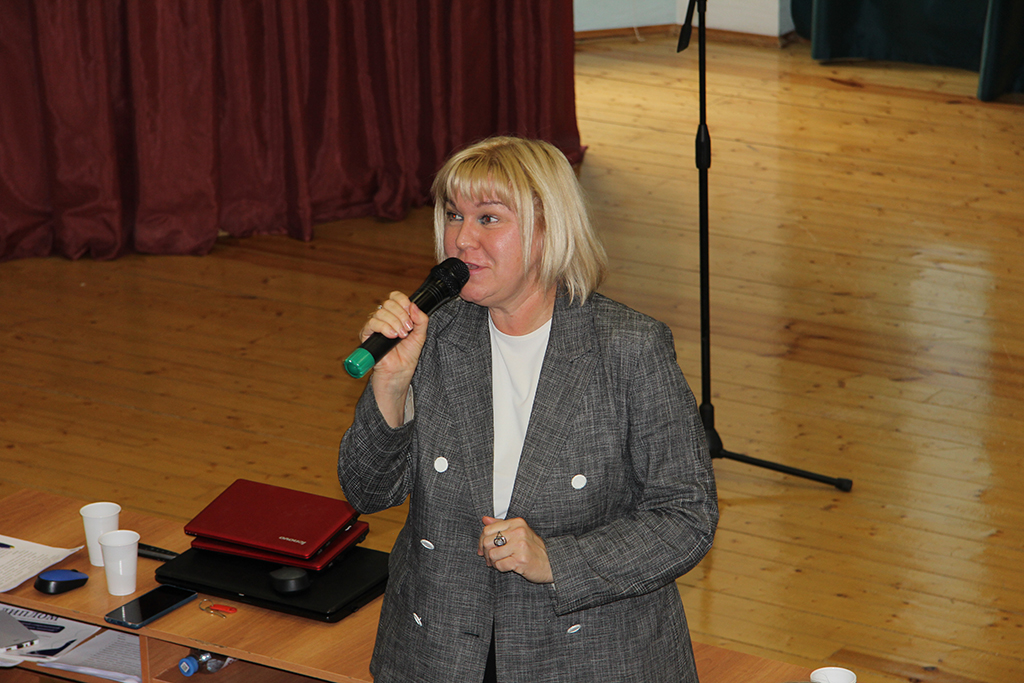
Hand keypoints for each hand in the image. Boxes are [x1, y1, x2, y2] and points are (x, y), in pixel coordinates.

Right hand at [360, 292, 428, 426]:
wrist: (399, 375)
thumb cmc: (407, 357)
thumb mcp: (420, 336)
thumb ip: (421, 320)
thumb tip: (414, 305)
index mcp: (396, 316)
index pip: (394, 297)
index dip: (402, 300)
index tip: (410, 310)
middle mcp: (384, 319)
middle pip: (388, 303)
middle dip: (401, 315)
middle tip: (408, 329)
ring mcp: (374, 327)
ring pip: (380, 312)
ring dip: (394, 322)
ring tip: (401, 336)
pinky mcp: (366, 336)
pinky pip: (371, 323)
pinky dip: (384, 327)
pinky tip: (392, 336)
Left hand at [478, 516, 552, 583]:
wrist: (551, 562)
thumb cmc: (533, 548)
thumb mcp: (519, 532)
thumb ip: (501, 525)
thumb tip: (484, 519)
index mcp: (517, 523)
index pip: (488, 529)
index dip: (482, 540)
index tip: (482, 548)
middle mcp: (518, 532)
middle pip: (487, 541)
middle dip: (485, 552)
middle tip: (490, 558)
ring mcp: (520, 546)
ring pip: (492, 554)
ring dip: (493, 561)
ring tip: (499, 562)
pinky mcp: (521, 560)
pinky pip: (500, 565)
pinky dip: (500, 568)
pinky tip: (506, 566)